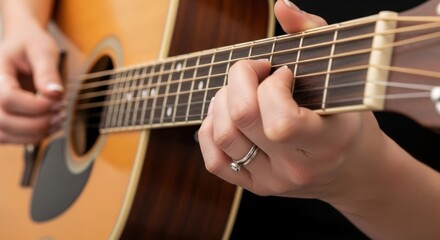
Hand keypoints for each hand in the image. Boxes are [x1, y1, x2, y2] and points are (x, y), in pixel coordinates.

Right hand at [0, 15, 63, 143]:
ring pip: (5, 135)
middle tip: (61, 112)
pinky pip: (9, 138)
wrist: (21, 45)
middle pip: (4, 121)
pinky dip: (32, 137)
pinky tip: (50, 125)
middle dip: (38, 122)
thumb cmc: (30, 44)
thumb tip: (55, 93)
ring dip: (36, 133)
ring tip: (58, 120)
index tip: (58, 101)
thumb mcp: (42, 50)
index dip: (36, 106)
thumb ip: (47, 71)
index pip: (8, 98)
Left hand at [198, 0, 384, 200]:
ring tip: (241, 91)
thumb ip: (313, 35)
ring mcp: (272, 181)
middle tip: (256, 72)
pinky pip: (213, 159)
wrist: (351, 170)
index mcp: (325, 143)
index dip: (272, 86)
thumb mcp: (342, 79)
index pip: (280, 122)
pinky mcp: (254, 186)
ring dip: (222, 100)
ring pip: (222, 134)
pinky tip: (229, 115)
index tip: (284, 74)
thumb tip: (281, 6)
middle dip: (240, 79)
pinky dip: (211, 128)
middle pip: (242, 118)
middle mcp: (295, 168)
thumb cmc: (348, 122)